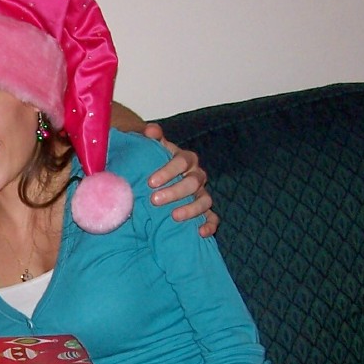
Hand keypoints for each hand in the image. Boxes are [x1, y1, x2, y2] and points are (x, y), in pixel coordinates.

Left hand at [143, 122, 219, 236]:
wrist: (160, 180)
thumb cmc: (156, 165)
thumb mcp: (153, 151)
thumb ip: (152, 140)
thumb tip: (150, 130)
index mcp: (186, 159)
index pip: (182, 161)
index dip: (168, 171)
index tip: (151, 182)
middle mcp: (197, 176)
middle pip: (193, 182)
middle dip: (174, 192)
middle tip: (154, 200)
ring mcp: (203, 194)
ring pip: (205, 201)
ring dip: (190, 209)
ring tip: (173, 217)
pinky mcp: (205, 211)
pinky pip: (213, 218)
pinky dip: (209, 225)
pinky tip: (200, 233)